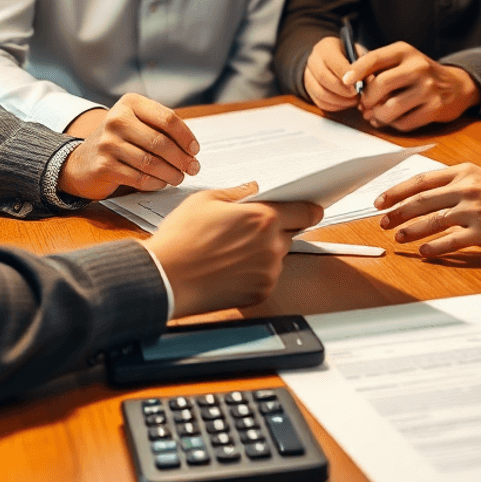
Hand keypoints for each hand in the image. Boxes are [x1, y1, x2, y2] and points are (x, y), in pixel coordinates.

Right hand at [58, 93, 199, 199]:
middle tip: (192, 168)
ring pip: (151, 162)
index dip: (186, 136)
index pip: (167, 118)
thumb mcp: (136, 123)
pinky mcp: (104, 166)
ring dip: (171, 173)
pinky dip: (156, 182)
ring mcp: (108, 143)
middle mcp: (116, 120)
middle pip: (161, 142)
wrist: (81, 162)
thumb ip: (160, 127)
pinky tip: (162, 182)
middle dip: (182, 158)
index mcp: (130, 103)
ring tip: (179, 177)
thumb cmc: (118, 142)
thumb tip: (191, 148)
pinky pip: (139, 178)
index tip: (195, 150)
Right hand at [145, 183, 322, 316]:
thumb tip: (252, 189)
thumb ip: (237, 192)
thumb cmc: (181, 238)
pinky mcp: (260, 292)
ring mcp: (268, 272)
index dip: (310, 208)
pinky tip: (230, 266)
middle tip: (249, 229)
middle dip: (276, 229)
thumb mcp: (205, 200)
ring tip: (232, 249)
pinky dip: (256, 271)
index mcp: (263, 218)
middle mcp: (271, 246)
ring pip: (277, 256)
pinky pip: (267, 276)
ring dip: (265, 251)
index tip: (314, 207)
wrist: (165, 278)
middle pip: (290, 233)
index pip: (304, 211)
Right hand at [302, 35, 362, 111]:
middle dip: (343, 90)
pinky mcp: (310, 90)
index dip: (346, 74)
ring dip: (340, 100)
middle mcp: (313, 60)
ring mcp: (308, 76)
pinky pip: (321, 102)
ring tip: (354, 101)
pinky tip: (346, 103)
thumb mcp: (357, 52)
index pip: (333, 62)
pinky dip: (336, 106)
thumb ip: (363, 63)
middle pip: (324, 78)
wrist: (329, 59)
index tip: (358, 84)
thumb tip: (369, 79)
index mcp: (326, 48)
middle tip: (357, 95)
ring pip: (321, 93)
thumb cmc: (348, 55)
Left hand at [343, 42, 480, 130]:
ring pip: (390, 108)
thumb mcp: (403, 60)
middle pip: (381, 85)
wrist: (457, 86)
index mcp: (405, 51)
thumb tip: (352, 86)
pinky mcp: (435, 108)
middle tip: (363, 105)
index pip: (374, 58)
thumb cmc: (421, 73)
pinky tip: (390, 120)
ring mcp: (428, 88)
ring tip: (374, 115)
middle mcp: (418, 67)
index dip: (356, 71)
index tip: (344, 81)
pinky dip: (392, 124)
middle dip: (367, 99)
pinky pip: (404, 122)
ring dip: (377, 115)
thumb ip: (379, 68)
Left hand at [375, 163, 480, 256]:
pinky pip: (451, 242)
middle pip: (420, 201)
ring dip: (410, 230)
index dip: (396, 191)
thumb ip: (457, 182)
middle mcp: (467, 188)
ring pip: (431, 221)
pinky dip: (434, 248)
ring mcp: (475, 210)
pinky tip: (424, 252)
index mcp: (464, 171)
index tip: (380, 201)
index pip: (420, 180)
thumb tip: (426, 193)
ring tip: (397, 237)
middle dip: (396, 212)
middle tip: (381, 222)